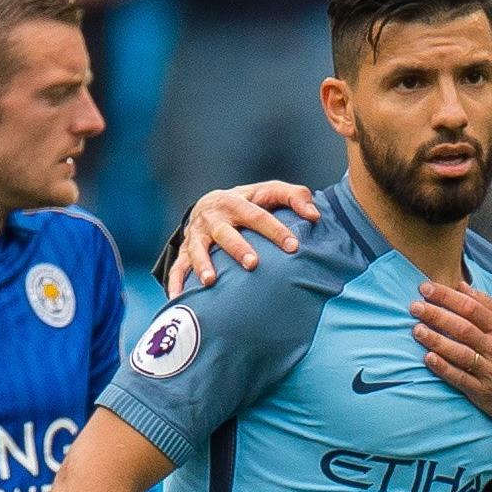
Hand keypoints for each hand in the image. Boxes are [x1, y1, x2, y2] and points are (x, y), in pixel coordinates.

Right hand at [167, 181, 320, 296]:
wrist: (209, 204)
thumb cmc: (249, 203)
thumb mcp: (270, 193)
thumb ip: (295, 197)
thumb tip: (314, 215)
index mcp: (236, 202)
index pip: (258, 216)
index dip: (275, 230)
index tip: (293, 247)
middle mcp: (214, 218)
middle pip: (225, 233)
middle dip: (238, 248)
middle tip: (253, 264)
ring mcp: (197, 236)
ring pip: (198, 250)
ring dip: (203, 265)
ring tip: (211, 281)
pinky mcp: (185, 251)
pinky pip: (178, 268)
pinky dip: (176, 283)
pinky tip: (179, 298)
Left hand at [410, 281, 491, 428]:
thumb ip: (489, 306)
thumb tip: (462, 286)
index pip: (472, 307)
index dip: (448, 297)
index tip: (426, 288)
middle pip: (463, 328)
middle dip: (437, 315)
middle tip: (415, 307)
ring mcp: (488, 370)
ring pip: (460, 352)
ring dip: (437, 340)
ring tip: (417, 330)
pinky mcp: (481, 391)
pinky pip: (460, 378)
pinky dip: (444, 368)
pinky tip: (428, 359)